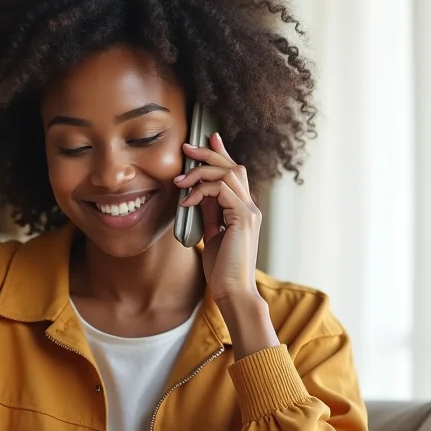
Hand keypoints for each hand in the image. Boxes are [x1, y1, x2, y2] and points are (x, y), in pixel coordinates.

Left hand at [175, 132, 260, 301]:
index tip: (208, 139)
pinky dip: (201, 191)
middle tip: (186, 147)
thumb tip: (198, 195)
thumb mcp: (212, 235)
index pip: (235, 173)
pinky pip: (221, 189)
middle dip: (208, 153)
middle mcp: (250, 207)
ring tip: (179, 181)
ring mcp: (249, 211)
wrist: (233, 292)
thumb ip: (210, 214)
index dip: (221, 154)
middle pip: (233, 166)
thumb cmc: (221, 270)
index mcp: (243, 210)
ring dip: (199, 173)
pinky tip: (187, 202)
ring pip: (227, 173)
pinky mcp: (242, 217)